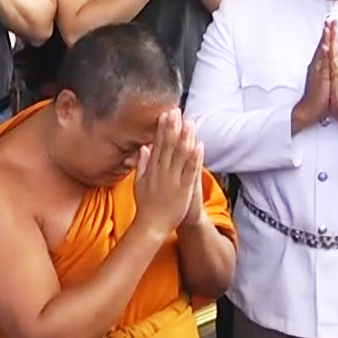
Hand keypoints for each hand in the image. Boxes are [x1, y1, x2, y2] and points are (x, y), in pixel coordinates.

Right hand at [132, 110, 203, 237]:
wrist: (151, 225)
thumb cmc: (145, 206)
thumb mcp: (138, 183)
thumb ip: (142, 164)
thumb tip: (144, 147)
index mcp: (152, 169)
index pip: (158, 144)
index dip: (162, 128)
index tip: (166, 114)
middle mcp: (162, 171)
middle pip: (169, 145)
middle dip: (173, 127)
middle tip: (176, 111)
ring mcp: (173, 179)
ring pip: (180, 154)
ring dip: (185, 137)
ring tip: (189, 122)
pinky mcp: (184, 188)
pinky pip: (190, 170)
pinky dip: (195, 157)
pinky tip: (198, 145)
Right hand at [291, 25, 332, 133]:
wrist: (309, 111)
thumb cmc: (317, 98)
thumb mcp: (322, 82)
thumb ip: (324, 72)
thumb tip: (328, 65)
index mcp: (318, 68)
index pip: (323, 49)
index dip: (327, 37)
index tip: (330, 25)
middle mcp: (316, 67)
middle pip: (321, 46)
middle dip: (326, 33)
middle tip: (329, 20)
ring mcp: (317, 72)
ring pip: (320, 52)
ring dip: (324, 40)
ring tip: (327, 28)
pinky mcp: (318, 78)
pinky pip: (320, 64)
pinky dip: (322, 54)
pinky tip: (325, 46)